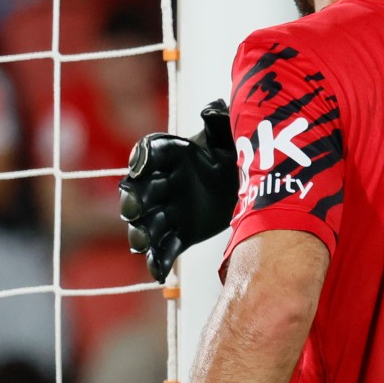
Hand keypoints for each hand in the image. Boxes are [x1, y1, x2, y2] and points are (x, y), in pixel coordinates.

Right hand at [120, 100, 238, 282]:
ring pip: (145, 224)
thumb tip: (211, 109)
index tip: (140, 166)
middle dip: (132, 201)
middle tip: (134, 207)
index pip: (148, 154)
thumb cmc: (234, 151)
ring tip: (141, 242)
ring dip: (140, 233)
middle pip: (137, 193)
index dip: (141, 160)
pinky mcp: (179, 234)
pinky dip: (159, 262)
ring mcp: (167, 211)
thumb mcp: (231, 135)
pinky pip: (164, 249)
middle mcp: (162, 183)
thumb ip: (220, 121)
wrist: (250, 182)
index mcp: (171, 154)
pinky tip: (159, 274)